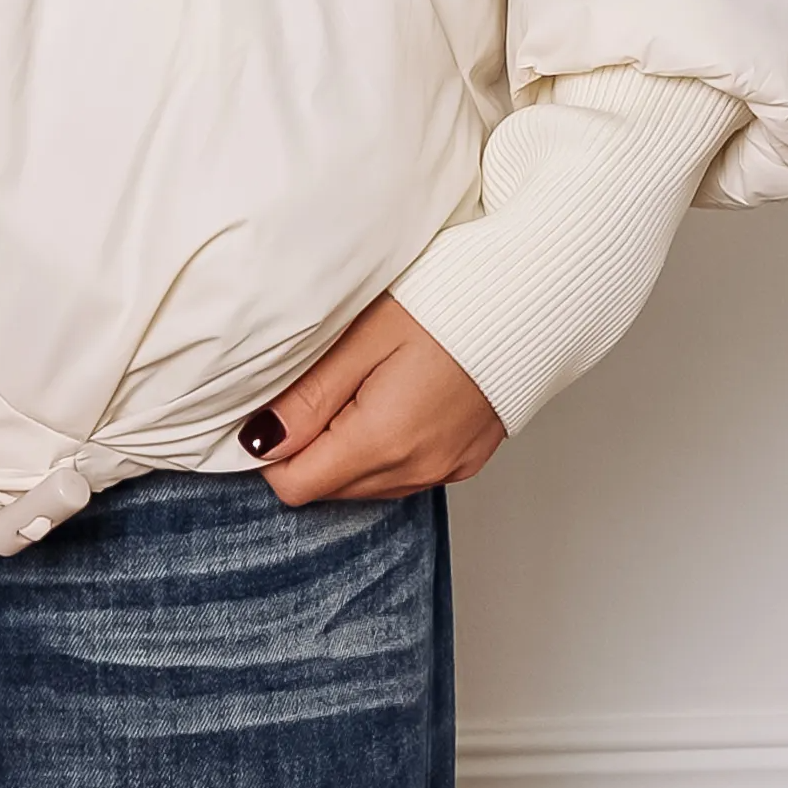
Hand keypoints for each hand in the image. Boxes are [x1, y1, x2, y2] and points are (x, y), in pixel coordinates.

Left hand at [238, 294, 504, 504]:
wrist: (526, 299)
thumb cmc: (444, 303)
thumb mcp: (361, 337)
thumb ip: (309, 397)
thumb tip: (260, 440)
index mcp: (383, 441)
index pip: (296, 485)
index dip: (270, 449)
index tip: (272, 404)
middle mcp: (416, 469)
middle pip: (329, 488)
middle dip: (308, 446)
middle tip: (319, 382)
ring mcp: (444, 470)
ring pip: (365, 484)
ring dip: (346, 448)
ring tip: (358, 383)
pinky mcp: (463, 461)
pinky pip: (403, 473)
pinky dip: (384, 448)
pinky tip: (392, 397)